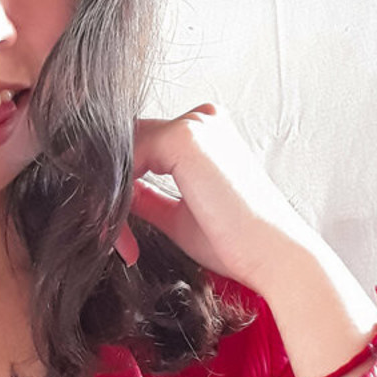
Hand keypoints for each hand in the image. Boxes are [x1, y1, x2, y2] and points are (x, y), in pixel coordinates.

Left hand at [113, 102, 319, 297]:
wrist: (272, 257)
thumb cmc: (236, 243)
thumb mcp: (178, 216)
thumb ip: (148, 197)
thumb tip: (120, 194)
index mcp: (207, 133)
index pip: (142, 145)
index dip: (119, 184)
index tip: (113, 228)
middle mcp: (202, 120)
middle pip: (128, 143)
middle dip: (108, 188)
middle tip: (105, 233)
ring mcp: (195, 124)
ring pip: (122, 150)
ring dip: (108, 194)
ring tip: (114, 238)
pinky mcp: (185, 137)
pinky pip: (127, 158)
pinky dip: (115, 194)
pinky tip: (119, 227)